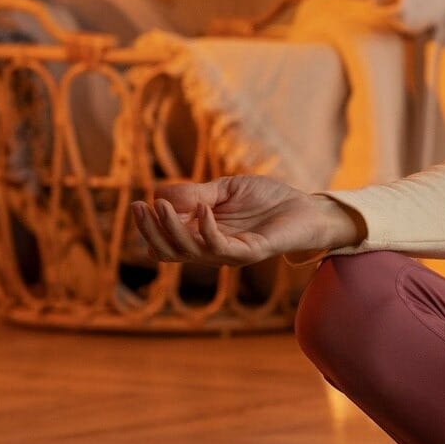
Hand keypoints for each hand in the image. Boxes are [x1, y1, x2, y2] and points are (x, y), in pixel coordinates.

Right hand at [128, 175, 334, 266]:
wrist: (306, 206)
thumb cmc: (268, 199)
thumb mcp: (226, 189)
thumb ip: (197, 194)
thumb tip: (161, 196)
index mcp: (202, 235)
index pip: (165, 240)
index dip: (149, 227)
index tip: (139, 204)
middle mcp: (211, 249)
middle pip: (169, 251)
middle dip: (150, 231)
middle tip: (138, 207)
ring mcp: (229, 253)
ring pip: (188, 251)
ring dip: (171, 229)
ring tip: (161, 205)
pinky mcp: (249, 252)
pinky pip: (219, 247)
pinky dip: (206, 228)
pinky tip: (203, 209)